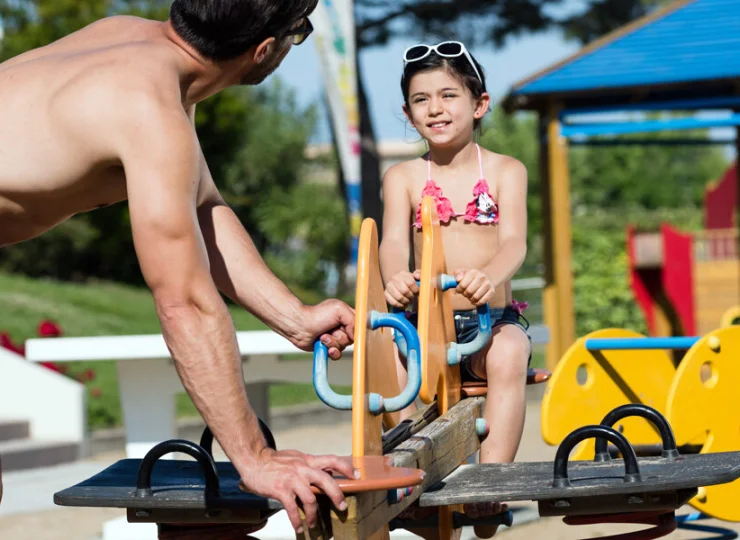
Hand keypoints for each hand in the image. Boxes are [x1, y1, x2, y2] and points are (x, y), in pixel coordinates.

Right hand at [239, 448, 357, 532]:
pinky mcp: (281, 490)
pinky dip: (297, 520)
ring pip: (310, 499)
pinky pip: (292, 508)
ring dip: (313, 515)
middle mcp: (302, 468)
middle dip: (337, 495)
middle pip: (326, 480)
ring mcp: (292, 479)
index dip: (347, 467)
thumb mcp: (296, 458)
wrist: (254, 460)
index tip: (357, 475)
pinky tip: (299, 527)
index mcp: (308, 460)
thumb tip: (327, 472)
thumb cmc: (275, 460)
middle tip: (342, 506)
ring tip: (313, 524)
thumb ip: (310, 465)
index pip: (332, 460)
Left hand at [290, 300, 353, 359]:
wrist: (299, 326)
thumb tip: (357, 335)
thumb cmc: (317, 314)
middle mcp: (343, 327)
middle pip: (353, 338)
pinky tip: (324, 345)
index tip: (352, 330)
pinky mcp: (329, 347)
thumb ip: (353, 320)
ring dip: (333, 342)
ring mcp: (336, 338)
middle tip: (332, 330)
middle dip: (342, 336)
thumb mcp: (339, 309)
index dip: (359, 329)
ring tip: (323, 336)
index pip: (362, 325)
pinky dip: (332, 351)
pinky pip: (337, 355)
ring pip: (344, 347)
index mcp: (347, 316)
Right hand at [384, 269, 420, 308]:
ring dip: (406, 301)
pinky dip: (400, 305)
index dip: (416, 290)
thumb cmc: (411, 283)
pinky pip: (393, 302)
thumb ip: (420, 275)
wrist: (401, 285)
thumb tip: (416, 276)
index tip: (417, 293)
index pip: (411, 283)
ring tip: (408, 301)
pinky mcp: (386, 293)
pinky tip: (403, 304)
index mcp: (403, 274)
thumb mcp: (417, 277)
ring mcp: (389, 286)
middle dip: (411, 296)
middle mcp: (394, 278)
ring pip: (399, 297)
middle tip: (412, 297)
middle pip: (404, 291)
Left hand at [453, 269, 493, 305]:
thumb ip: (457, 273)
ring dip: (470, 299)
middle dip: (465, 294)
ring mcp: (488, 284)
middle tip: (465, 293)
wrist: (482, 278)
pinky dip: (477, 303)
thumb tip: (458, 279)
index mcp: (473, 272)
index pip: (462, 285)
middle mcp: (482, 277)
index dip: (459, 289)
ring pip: (476, 297)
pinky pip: (483, 301)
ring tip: (470, 296)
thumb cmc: (469, 277)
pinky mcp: (492, 291)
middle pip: (469, 291)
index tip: (459, 290)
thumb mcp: (462, 272)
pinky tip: (474, 301)